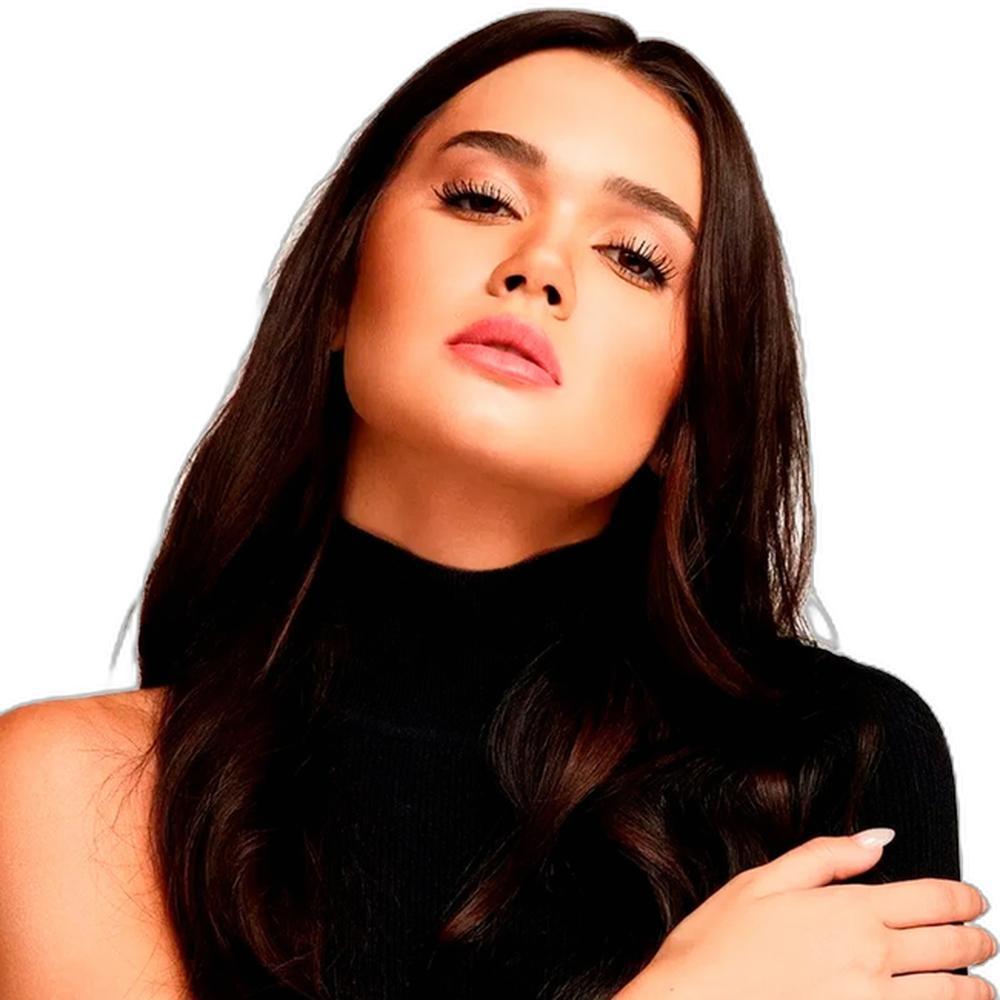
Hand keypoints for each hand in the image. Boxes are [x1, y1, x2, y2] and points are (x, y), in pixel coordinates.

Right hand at [614, 830, 995, 999]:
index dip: (965, 899)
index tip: (974, 901)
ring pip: (953, 997)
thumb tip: (878, 839)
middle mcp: (872, 959)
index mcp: (850, 911)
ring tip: (978, 985)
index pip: (935, 899)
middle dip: (977, 941)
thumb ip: (827, 856)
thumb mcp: (763, 881)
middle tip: (982, 939)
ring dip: (976, 989)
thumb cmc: (719, 945)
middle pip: (953, 948)